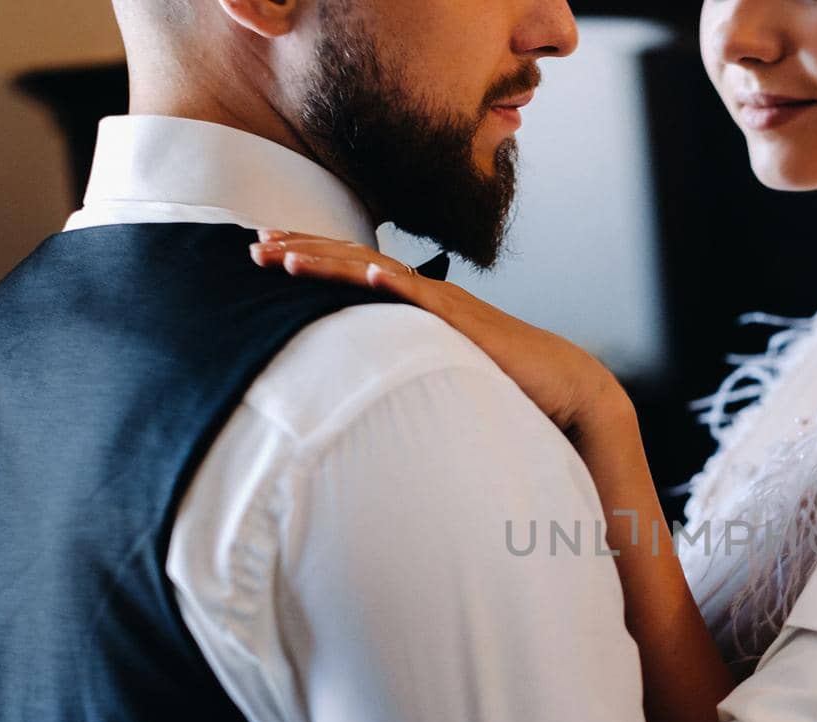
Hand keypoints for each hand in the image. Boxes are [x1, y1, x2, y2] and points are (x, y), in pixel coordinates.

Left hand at [249, 231, 630, 441]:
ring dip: (329, 261)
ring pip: (378, 272)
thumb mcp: (443, 367)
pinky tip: (368, 272)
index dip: (311, 255)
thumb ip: (408, 360)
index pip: (354, 269)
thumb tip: (371, 374)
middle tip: (251, 242)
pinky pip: (427, 299)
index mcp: (418, 303)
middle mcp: (427, 294)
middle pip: (354, 260)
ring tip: (283, 255)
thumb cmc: (509, 382)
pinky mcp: (469, 324)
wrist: (565, 385)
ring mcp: (446, 306)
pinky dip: (396, 283)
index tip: (267, 248)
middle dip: (302, 249)